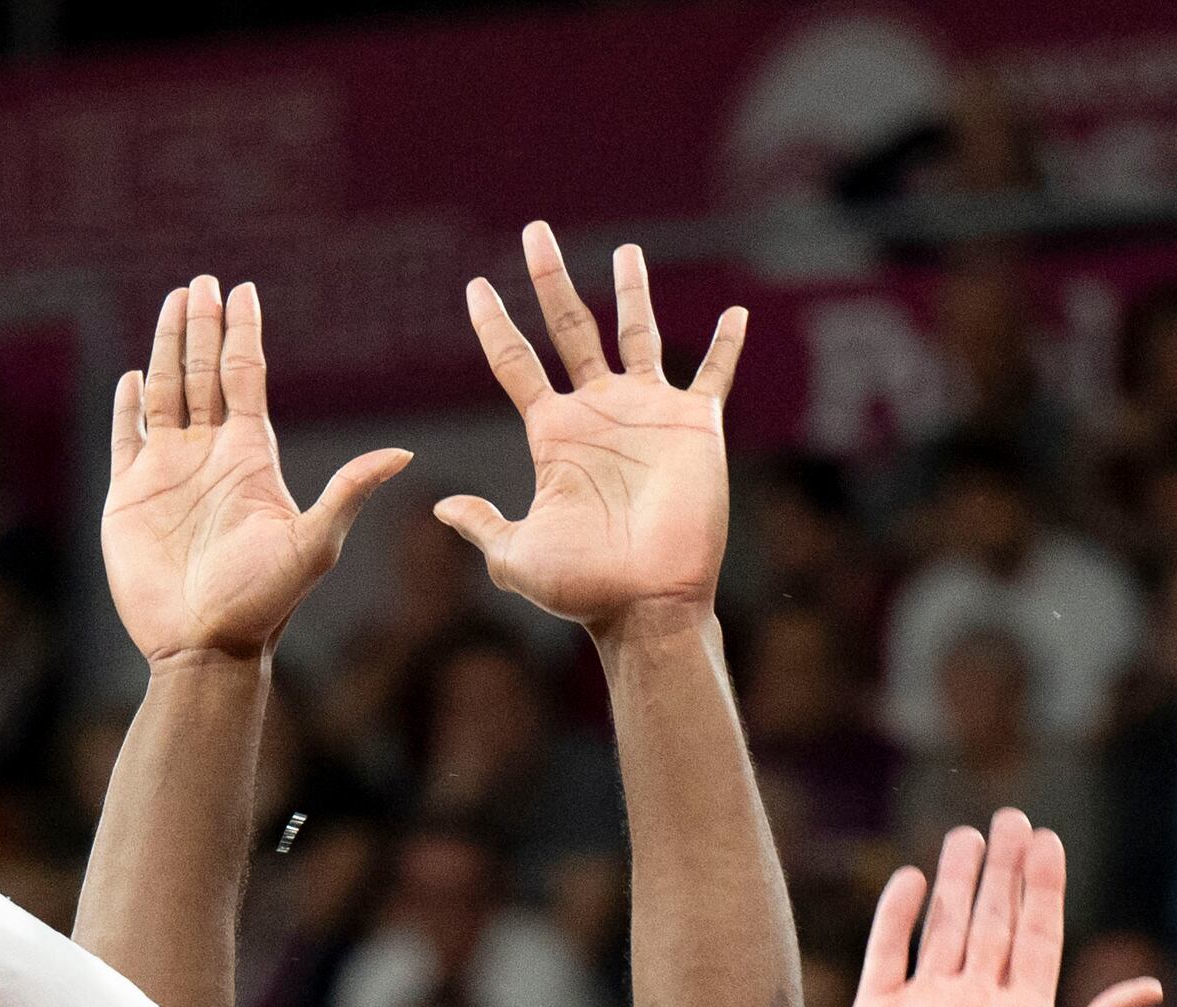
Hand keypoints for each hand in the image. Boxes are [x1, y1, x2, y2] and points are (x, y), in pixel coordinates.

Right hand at [98, 273, 409, 667]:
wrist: (204, 646)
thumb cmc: (263, 603)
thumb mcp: (314, 544)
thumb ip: (348, 493)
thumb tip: (403, 453)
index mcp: (250, 457)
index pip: (245, 377)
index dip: (244, 334)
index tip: (245, 290)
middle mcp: (208, 457)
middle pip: (204, 373)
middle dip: (203, 327)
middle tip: (202, 281)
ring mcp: (167, 475)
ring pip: (166, 393)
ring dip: (168, 349)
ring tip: (171, 305)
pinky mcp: (128, 498)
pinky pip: (126, 438)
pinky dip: (126, 406)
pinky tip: (132, 377)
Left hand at [441, 225, 748, 636]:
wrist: (646, 604)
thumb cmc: (582, 589)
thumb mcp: (517, 556)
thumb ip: (482, 525)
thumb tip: (440, 507)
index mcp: (552, 434)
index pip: (515, 363)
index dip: (494, 324)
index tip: (473, 285)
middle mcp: (597, 413)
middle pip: (570, 328)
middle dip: (551, 279)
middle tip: (535, 231)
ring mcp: (647, 414)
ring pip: (639, 333)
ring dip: (633, 291)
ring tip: (625, 250)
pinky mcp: (695, 426)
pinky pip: (714, 375)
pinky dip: (726, 346)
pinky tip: (736, 314)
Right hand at [828, 814, 1159, 1006]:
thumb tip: (1150, 986)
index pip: (1034, 935)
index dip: (1042, 886)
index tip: (1047, 838)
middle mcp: (975, 1006)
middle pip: (992, 921)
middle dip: (1002, 869)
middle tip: (1011, 817)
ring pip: (944, 929)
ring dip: (956, 883)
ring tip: (965, 835)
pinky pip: (888, 954)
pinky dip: (898, 916)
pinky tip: (912, 881)